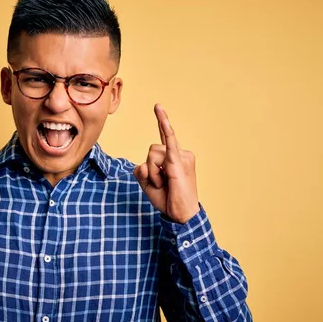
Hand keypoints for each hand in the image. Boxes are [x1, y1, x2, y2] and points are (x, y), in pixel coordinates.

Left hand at [133, 104, 199, 223]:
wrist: (181, 215)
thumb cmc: (168, 200)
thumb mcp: (148, 185)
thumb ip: (141, 172)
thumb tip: (141, 164)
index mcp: (175, 157)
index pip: (166, 137)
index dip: (162, 122)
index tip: (158, 107)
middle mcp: (180, 153)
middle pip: (151, 150)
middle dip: (149, 170)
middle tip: (161, 185)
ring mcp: (182, 157)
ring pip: (151, 154)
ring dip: (152, 173)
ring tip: (165, 184)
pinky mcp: (179, 162)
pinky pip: (169, 142)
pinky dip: (166, 130)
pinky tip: (163, 118)